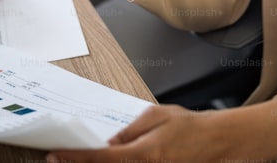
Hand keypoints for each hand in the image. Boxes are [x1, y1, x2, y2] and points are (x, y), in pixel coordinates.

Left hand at [47, 105, 227, 162]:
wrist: (221, 143)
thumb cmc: (192, 128)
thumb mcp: (157, 117)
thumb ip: (129, 131)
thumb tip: (109, 143)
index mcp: (143, 154)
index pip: (100, 159)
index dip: (74, 158)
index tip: (56, 155)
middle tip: (62, 160)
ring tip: (81, 160)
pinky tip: (111, 160)